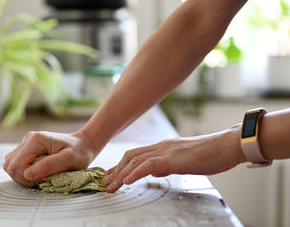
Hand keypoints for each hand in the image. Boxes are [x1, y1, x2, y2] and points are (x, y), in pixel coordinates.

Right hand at [3, 131, 97, 186]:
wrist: (83, 144)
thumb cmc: (79, 152)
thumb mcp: (69, 160)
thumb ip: (49, 166)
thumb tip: (28, 174)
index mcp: (36, 140)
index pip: (17, 164)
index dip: (26, 177)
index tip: (42, 180)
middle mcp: (28, 139)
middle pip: (10, 165)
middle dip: (23, 177)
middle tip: (42, 179)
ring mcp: (26, 143)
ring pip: (10, 165)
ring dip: (22, 175)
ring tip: (40, 176)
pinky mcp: (27, 149)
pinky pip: (15, 163)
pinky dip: (22, 172)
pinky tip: (37, 172)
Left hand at [103, 124, 246, 191]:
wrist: (226, 146)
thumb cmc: (210, 154)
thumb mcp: (183, 160)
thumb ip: (167, 164)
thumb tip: (155, 172)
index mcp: (163, 147)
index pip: (136, 154)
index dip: (121, 165)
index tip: (112, 175)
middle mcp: (161, 146)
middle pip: (131, 156)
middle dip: (116, 170)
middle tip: (105, 182)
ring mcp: (166, 151)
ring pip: (136, 160)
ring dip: (120, 174)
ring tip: (110, 186)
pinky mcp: (173, 158)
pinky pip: (149, 165)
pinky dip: (135, 173)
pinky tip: (126, 181)